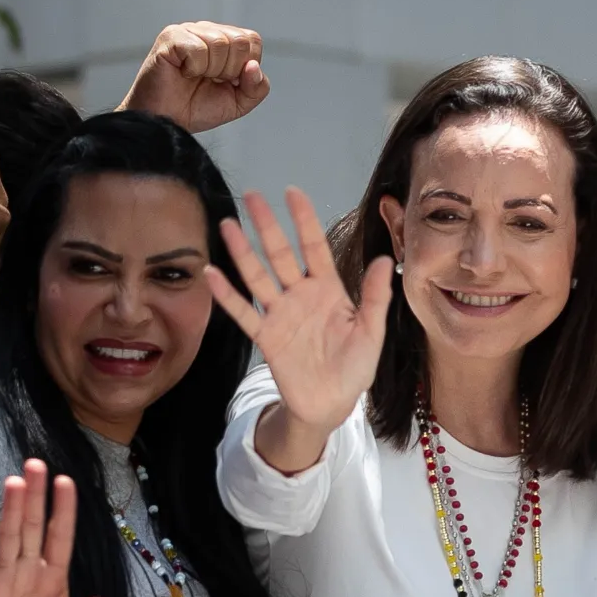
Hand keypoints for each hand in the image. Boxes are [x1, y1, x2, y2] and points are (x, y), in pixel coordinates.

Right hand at [0, 461, 109, 596]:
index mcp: (55, 576)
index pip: (60, 535)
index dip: (63, 510)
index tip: (67, 482)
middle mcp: (31, 568)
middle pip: (34, 526)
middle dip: (36, 497)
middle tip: (37, 464)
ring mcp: (6, 576)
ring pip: (11, 535)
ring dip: (12, 509)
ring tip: (16, 481)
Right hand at [120, 22, 269, 132]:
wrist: (166, 121)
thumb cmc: (196, 108)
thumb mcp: (238, 102)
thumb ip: (257, 87)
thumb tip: (254, 66)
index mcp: (225, 41)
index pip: (252, 40)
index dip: (245, 67)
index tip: (227, 81)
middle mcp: (207, 31)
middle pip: (240, 41)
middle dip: (230, 70)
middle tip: (209, 80)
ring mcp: (188, 31)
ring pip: (220, 43)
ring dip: (211, 70)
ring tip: (194, 77)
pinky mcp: (171, 37)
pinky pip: (198, 49)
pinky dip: (194, 68)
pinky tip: (183, 72)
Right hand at [207, 188, 393, 473]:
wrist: (332, 404)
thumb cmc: (355, 368)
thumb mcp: (371, 332)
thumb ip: (375, 297)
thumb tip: (384, 259)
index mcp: (329, 290)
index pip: (315, 248)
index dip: (303, 220)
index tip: (292, 192)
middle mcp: (301, 296)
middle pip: (281, 254)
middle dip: (267, 225)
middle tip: (251, 195)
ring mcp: (280, 314)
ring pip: (257, 276)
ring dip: (242, 251)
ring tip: (227, 224)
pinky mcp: (265, 336)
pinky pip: (243, 312)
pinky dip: (227, 294)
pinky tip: (211, 273)